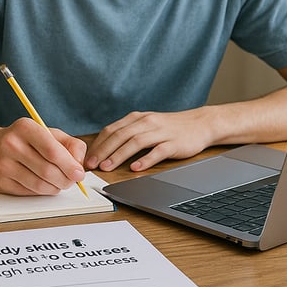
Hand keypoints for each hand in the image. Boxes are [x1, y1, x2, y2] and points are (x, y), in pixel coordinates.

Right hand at [0, 118, 86, 194]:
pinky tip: (42, 183)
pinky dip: (41, 191)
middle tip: (71, 181)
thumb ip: (71, 145)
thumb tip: (79, 165)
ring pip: (39, 185)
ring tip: (58, 182)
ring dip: (55, 188)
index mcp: (24, 128)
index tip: (79, 174)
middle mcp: (10, 144)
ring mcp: (2, 164)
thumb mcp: (48, 133)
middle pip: (47, 171)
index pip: (52, 151)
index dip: (70, 166)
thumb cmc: (25, 141)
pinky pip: (29, 193)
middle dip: (65, 180)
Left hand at [85, 109, 212, 171]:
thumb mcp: (145, 124)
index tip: (86, 158)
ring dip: (118, 155)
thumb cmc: (169, 127)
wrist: (200, 123)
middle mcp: (146, 122)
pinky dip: (145, 160)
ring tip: (107, 167)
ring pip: (135, 143)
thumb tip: (104, 149)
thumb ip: (127, 133)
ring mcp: (160, 132)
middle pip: (119, 136)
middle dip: (103, 151)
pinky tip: (135, 168)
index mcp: (136, 118)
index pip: (111, 130)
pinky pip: (157, 151)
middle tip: (91, 165)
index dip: (97, 144)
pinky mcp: (174, 143)